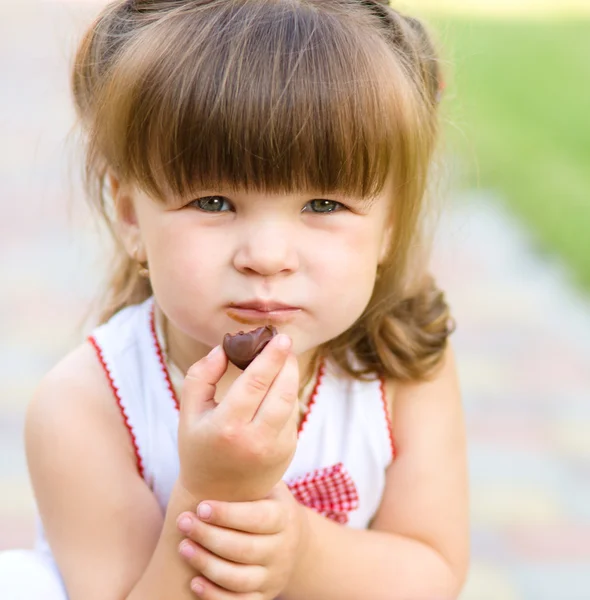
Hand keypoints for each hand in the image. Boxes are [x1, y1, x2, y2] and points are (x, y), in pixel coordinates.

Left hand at [176, 482, 304, 598]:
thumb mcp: (268, 486)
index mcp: (285, 517)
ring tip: (184, 547)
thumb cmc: (267, 503)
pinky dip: (215, 595)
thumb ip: (250, 475)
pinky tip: (194, 581)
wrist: (292, 539)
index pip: (257, 518)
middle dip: (209, 537)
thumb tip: (221, 446)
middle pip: (245, 549)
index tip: (201, 506)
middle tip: (183, 522)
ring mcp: (274, 576)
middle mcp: (283, 549)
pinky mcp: (263, 596)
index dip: (227, 514)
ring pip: (239, 579)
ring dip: (206, 564)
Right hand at [178, 334, 299, 501]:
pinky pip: (292, 414)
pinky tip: (278, 385)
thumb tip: (223, 348)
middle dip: (287, 362)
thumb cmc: (199, 447)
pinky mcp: (288, 451)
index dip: (270, 357)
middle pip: (282, 391)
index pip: (255, 383)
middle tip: (284, 342)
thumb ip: (201, 376)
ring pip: (291, 401)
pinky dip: (287, 395)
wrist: (218, 495)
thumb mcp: (189, 413)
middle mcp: (255, 440)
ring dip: (290, 376)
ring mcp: (276, 448)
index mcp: (227, 427)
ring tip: (282, 358)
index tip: (280, 337)